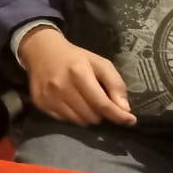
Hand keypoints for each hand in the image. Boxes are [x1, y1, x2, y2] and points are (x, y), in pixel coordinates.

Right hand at [18, 26, 135, 126]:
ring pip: (79, 122)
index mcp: (78, 73)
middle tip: (98, 101)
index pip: (102, 104)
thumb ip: (115, 84)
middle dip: (101, 113)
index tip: (131, 120)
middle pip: (92, 116)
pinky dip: (73, 115)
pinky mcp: (41, 103)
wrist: (41, 50)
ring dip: (87, 116)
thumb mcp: (99, 63)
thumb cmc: (75, 58)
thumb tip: (124, 109)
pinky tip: (71, 102)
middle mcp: (61, 86)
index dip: (118, 116)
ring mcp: (49, 97)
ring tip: (84, 101)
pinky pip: (65, 121)